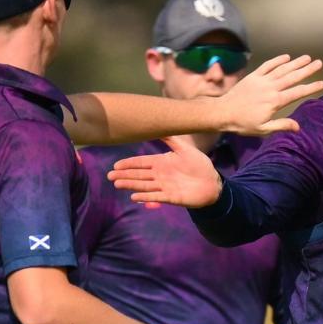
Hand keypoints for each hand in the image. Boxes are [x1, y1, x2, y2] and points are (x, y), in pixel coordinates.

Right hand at [107, 136, 221, 206]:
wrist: (212, 182)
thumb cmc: (199, 165)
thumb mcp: (185, 149)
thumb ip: (171, 139)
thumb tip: (159, 126)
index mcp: (162, 162)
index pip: (141, 163)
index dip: (129, 164)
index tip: (116, 165)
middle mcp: (160, 175)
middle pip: (139, 175)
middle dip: (124, 175)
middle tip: (110, 176)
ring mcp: (164, 186)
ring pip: (144, 185)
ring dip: (131, 185)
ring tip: (118, 184)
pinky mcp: (171, 197)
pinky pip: (156, 196)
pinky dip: (146, 196)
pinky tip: (134, 196)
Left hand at [218, 54, 322, 134]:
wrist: (223, 112)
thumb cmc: (243, 123)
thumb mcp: (263, 129)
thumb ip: (281, 126)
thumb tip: (298, 127)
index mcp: (275, 101)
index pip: (297, 92)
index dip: (311, 87)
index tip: (322, 83)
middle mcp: (271, 88)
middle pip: (292, 77)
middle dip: (307, 70)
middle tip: (319, 63)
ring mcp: (262, 80)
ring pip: (282, 69)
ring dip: (295, 63)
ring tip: (307, 57)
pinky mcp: (253, 76)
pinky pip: (267, 65)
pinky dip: (277, 60)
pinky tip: (286, 57)